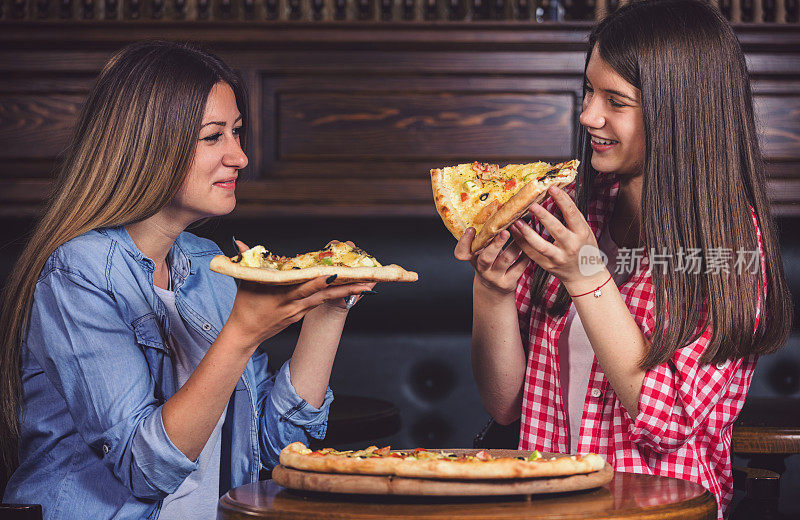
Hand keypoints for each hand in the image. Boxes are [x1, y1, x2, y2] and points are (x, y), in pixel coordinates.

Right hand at [225, 240, 372, 350]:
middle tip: (366, 282)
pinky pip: (319, 303)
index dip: (320, 281)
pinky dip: (333, 296)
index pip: (304, 286)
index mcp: (281, 295)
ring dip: (345, 292)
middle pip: (323, 294)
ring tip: (365, 285)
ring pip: (325, 299)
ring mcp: (298, 311)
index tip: (336, 274)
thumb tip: (241, 244)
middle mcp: (294, 304)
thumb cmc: (244, 306)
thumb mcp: (245, 282)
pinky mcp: (300, 315)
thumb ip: (247, 261)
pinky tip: (347, 290)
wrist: (244, 334)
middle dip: (345, 288)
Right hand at [454, 227, 529, 295]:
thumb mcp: (481, 252)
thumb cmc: (489, 263)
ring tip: (523, 232)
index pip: (461, 252)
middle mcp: (481, 268)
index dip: (464, 241)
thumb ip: (485, 238)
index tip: (471, 229)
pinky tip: (530, 245)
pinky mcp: (508, 283)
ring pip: (507, 259)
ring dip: (516, 244)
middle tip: (505, 231)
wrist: (493, 289)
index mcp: (472, 258)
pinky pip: (520, 266)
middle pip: (486, 257)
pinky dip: (526, 254)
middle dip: (497, 244)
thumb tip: (498, 210)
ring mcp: (495, 277)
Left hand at [508, 185, 603, 285]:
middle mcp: (571, 246)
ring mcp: (558, 257)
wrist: (584, 275)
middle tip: (532, 205)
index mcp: (582, 234)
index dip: (562, 200)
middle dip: (543, 217)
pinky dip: (521, 242)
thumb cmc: (585, 248)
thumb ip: (572, 216)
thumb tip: (557, 193)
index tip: (552, 188)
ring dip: (527, 233)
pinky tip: (514, 231)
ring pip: (541, 245)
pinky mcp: (547, 265)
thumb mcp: (584, 231)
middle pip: (556, 230)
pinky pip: (531, 253)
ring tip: (517, 221)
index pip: (572, 214)